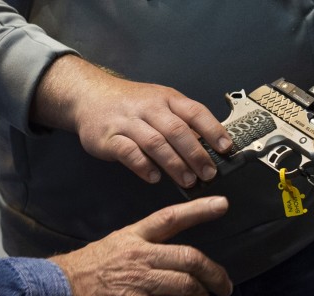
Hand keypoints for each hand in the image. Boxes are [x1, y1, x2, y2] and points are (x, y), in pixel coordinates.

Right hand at [32, 55, 231, 188]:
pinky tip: (154, 177)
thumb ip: (183, 124)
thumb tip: (211, 149)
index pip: (194, 112)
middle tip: (209, 174)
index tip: (226, 148)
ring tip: (188, 181)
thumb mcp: (161, 104)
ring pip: (155, 142)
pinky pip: (127, 152)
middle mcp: (148, 107)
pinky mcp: (107, 137)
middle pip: (177, 130)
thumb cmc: (133, 105)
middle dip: (196, 154)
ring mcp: (127, 121)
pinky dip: (143, 165)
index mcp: (167, 98)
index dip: (212, 130)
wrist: (88, 95)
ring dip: (174, 164)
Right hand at [51, 196, 233, 295]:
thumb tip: (171, 262)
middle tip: (225, 287)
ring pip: (187, 286)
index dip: (199, 210)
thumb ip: (142, 249)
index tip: (223, 205)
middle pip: (191, 258)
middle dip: (216, 275)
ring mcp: (139, 281)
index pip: (171, 217)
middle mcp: (140, 255)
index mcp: (134, 237)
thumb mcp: (112, 247)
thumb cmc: (82, 273)